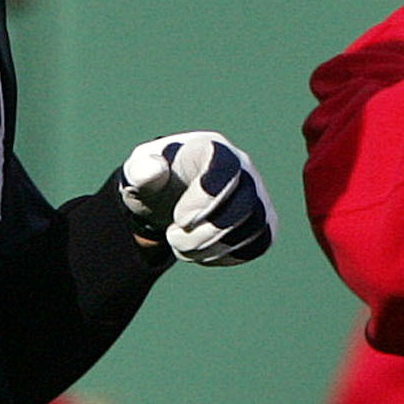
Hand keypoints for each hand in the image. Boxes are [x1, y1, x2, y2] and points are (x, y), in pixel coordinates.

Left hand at [118, 131, 274, 264]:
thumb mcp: (139, 172)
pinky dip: (229, 255)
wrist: (170, 198)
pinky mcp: (264, 221)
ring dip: (214, 247)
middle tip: (173, 237)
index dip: (207, 196)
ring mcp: (257, 194)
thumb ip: (142, 170)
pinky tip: (203, 252)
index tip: (180, 218)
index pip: (226, 166)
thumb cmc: (156, 181)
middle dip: (207, 231)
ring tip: (182, 246)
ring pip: (255, 226)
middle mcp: (243, 167)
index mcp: (211, 148)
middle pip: (246, 202)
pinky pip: (260, 243)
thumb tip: (154, 171)